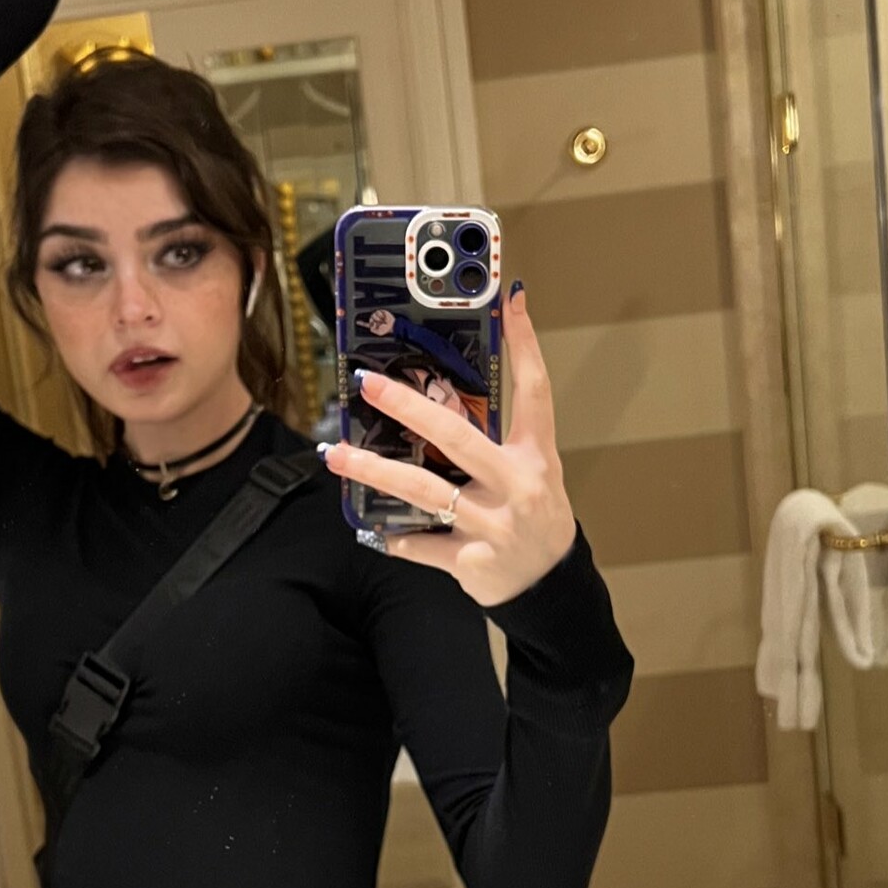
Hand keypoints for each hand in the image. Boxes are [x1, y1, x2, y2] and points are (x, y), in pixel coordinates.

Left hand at [322, 282, 577, 606]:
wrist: (549, 587)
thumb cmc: (532, 519)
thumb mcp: (529, 474)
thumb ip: (493, 440)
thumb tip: (437, 401)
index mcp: (535, 457)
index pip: (533, 391)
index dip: (524, 344)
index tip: (509, 301)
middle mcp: (517, 486)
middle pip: (458, 437)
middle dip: (409, 407)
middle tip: (369, 384)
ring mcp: (494, 525)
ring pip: (424, 491)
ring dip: (375, 472)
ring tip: (339, 456)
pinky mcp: (471, 561)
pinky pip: (420, 544)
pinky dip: (393, 537)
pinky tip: (371, 528)